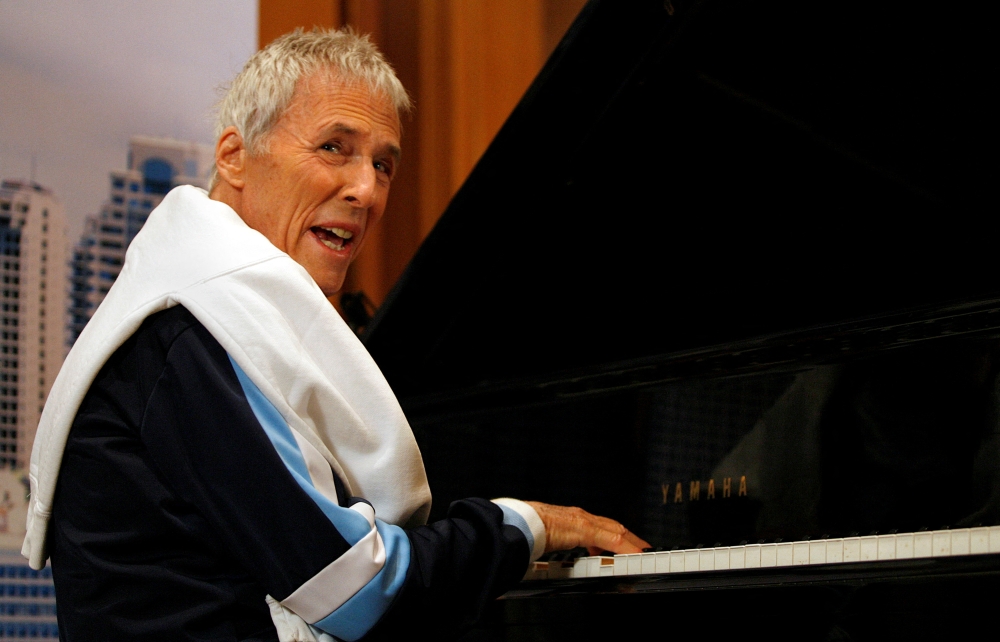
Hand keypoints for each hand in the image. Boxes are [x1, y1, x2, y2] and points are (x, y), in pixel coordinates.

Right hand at [524, 501, 649, 554]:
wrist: (518, 521)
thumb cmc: (528, 527)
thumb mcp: (547, 536)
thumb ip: (555, 541)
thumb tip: (554, 547)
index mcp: (572, 519)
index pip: (601, 526)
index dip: (617, 534)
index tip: (627, 544)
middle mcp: (580, 516)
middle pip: (613, 526)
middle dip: (630, 537)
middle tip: (644, 548)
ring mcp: (582, 521)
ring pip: (614, 530)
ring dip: (630, 542)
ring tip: (641, 552)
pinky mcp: (582, 528)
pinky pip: (609, 539)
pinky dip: (622, 546)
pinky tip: (630, 554)